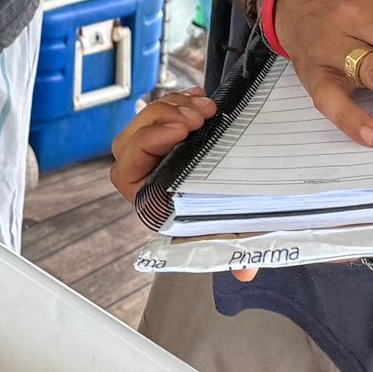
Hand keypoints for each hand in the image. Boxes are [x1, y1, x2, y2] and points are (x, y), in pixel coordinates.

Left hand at [109, 92, 264, 279]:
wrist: (238, 198)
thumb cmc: (226, 218)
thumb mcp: (232, 234)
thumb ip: (234, 250)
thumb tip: (245, 274)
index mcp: (148, 200)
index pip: (127, 169)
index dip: (149, 144)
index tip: (181, 130)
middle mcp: (144, 174)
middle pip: (135, 136)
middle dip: (165, 118)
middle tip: (199, 116)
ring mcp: (152, 149)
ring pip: (148, 118)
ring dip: (175, 107)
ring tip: (208, 109)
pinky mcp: (166, 130)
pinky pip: (162, 108)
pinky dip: (180, 99)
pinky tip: (200, 98)